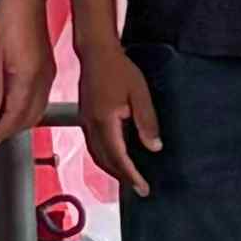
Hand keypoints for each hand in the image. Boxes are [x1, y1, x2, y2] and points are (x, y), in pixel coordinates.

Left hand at [0, 1, 51, 134]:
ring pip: (39, 109)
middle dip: (13, 130)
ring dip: (23, 121)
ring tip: (4, 125)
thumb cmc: (7, 20)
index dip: (3, 130)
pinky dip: (31, 108)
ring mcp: (49, 74)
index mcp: (28, 77)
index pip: (16, 114)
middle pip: (31, 116)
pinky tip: (18, 106)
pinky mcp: (49, 68)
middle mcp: (43, 79)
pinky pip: (43, 97)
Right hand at [75, 39, 162, 195]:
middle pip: (105, 161)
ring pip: (96, 155)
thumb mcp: (139, 93)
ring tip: (128, 177)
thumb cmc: (119, 68)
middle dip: (122, 177)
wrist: (96, 52)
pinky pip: (93, 145)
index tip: (143, 188)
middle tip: (139, 188)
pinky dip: (105, 157)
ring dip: (112, 169)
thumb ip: (146, 121)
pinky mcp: (85, 117)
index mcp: (105, 122)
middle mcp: (91, 126)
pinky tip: (115, 156)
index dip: (131, 175)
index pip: (118, 158)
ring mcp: (85, 122)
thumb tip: (154, 147)